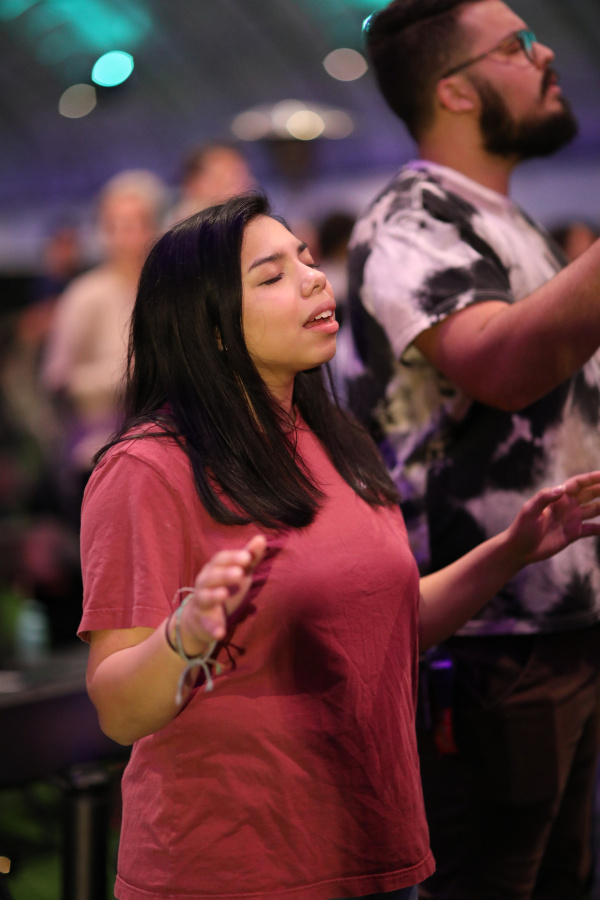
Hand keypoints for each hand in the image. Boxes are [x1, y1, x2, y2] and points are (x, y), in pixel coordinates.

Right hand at [178, 534, 266, 653]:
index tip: (247, 557)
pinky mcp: (203, 622)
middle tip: (240, 573)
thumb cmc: (223, 588)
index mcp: (213, 569)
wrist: (199, 618)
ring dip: (214, 595)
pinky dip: (213, 629)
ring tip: (224, 594)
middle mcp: (204, 584)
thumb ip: (249, 557)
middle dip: (224, 574)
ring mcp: (202, 603)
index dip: (233, 557)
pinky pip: (206, 625)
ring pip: (205, 598)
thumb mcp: (237, 573)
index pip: (220, 559)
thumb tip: (262, 537)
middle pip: (211, 577)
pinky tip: (220, 633)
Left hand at [507, 471, 599, 566]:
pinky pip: (592, 529)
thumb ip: (544, 498)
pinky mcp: (573, 534)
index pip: (579, 484)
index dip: (592, 478)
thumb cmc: (521, 527)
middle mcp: (568, 506)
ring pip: (595, 509)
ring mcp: (572, 519)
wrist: (519, 549)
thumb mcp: (529, 511)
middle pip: (591, 494)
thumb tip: (561, 489)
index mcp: (558, 497)